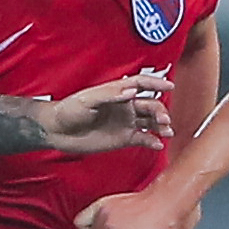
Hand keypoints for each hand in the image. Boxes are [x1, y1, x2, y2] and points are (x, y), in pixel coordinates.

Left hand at [39, 74, 175, 154]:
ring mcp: (125, 122)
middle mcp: (125, 106)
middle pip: (150, 105)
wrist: (59, 131)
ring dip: (161, 125)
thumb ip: (111, 95)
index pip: (141, 84)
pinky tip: (158, 144)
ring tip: (166, 131)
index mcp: (117, 93)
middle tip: (163, 119)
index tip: (169, 86)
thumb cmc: (69, 110)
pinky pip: (143, 138)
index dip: (156, 84)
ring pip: (150, 122)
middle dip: (160, 110)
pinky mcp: (124, 138)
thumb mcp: (88, 99)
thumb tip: (131, 92)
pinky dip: (153, 141)